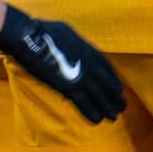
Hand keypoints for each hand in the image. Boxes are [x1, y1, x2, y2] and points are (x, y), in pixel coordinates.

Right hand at [0, 5, 125, 122]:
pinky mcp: (68, 87)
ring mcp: (79, 76)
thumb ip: (77, 45)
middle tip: (122, 107)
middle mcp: (89, 64)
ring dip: (107, 107)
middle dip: (115, 97)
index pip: (107, 69)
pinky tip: (97, 120)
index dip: (113, 80)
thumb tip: (78, 49)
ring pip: (98, 96)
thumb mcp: (69, 33)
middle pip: (107, 84)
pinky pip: (83, 103)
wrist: (30, 39)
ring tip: (113, 117)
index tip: (119, 89)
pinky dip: (91, 112)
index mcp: (89, 50)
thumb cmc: (45, 31)